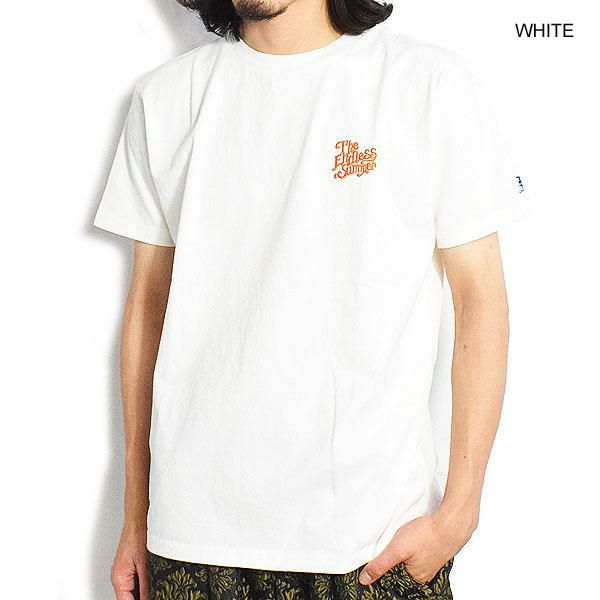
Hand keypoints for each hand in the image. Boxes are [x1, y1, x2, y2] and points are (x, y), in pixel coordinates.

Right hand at [111, 527, 149, 599]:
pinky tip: (146, 585)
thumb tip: (148, 598)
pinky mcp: (124, 567)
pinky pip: (129, 582)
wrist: (135, 523)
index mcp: (119, 579)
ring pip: (127, 591)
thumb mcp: (144, 566)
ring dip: (137, 593)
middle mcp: (117, 577)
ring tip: (149, 592)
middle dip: (137, 598)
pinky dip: (137, 586)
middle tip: (150, 595)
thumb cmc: (136, 538)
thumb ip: (145, 586)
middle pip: (126, 597)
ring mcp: (120, 572)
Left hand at [358, 503, 476, 585]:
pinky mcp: (437, 547)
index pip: (393, 573)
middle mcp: (425, 572)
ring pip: (412, 554)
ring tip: (408, 534)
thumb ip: (380, 564)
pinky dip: (418, 540)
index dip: (387, 560)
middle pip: (403, 564)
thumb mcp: (397, 549)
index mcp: (416, 577)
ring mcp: (433, 560)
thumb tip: (364, 579)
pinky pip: (422, 547)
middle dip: (398, 552)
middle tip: (398, 538)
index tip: (385, 548)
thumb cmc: (427, 534)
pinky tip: (417, 532)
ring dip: (408, 545)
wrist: (452, 521)